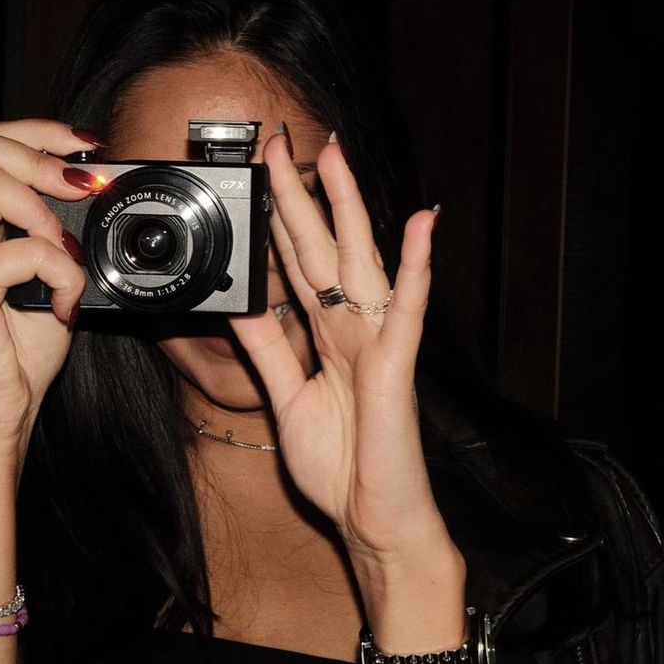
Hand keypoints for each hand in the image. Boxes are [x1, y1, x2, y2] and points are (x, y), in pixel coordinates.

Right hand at [0, 120, 91, 456]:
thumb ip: (61, 237)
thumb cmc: (20, 348)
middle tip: (80, 186)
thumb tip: (96, 197)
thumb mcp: (52, 278)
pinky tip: (64, 302)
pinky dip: (59, 274)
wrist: (0, 409)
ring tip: (65, 256)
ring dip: (45, 212)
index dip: (37, 130)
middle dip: (39, 151)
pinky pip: (20, 251)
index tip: (87, 145)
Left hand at [230, 131, 452, 570]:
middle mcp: (352, 329)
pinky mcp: (397, 365)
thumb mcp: (286, 398)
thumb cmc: (339, 465)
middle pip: (323, 250)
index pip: (296, 265)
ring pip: (361, 263)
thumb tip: (243, 306)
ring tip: (337, 158)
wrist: (372, 520)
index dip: (277, 221)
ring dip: (350, 209)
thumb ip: (268, 350)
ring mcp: (378, 341)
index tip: (258, 179)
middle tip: (282, 143)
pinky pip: (406, 309)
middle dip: (301, 196)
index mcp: (326, 336)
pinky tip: (421, 223)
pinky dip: (415, 266)